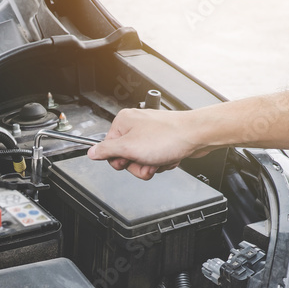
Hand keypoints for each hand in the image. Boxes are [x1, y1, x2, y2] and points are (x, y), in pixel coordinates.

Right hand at [87, 108, 215, 179]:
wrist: (197, 136)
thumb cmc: (168, 137)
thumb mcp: (129, 148)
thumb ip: (106, 151)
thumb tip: (91, 152)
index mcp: (123, 122)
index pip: (109, 149)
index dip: (120, 160)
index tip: (129, 159)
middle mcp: (135, 125)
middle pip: (126, 157)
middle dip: (137, 165)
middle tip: (147, 161)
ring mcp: (150, 133)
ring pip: (141, 160)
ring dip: (151, 165)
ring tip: (160, 159)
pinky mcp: (163, 140)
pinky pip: (154, 158)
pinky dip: (161, 162)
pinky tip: (168, 157)